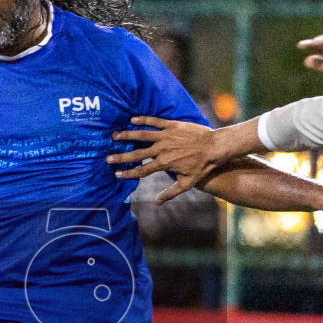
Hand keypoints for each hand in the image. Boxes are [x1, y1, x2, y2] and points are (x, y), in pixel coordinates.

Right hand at [107, 117, 222, 201]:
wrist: (214, 147)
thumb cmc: (202, 167)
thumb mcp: (187, 183)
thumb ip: (171, 192)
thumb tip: (157, 202)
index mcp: (164, 164)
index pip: (141, 170)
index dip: (127, 173)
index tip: (116, 174)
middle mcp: (162, 149)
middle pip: (137, 154)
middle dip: (121, 156)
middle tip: (108, 157)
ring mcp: (166, 136)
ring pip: (142, 135)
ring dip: (127, 135)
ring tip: (115, 135)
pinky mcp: (172, 125)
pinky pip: (154, 122)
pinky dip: (143, 120)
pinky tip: (133, 120)